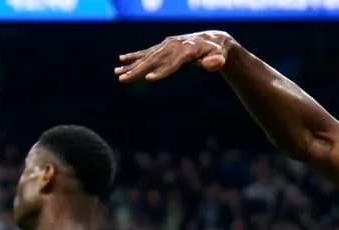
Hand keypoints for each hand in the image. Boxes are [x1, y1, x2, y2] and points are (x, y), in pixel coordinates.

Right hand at [116, 31, 234, 81]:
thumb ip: (216, 61)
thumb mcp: (220, 56)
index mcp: (187, 49)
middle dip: (138, 70)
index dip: (162, 71)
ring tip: (117, 73)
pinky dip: (135, 56)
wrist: (213, 40)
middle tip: (123, 80)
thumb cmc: (217, 52)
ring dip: (132, 66)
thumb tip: (213, 64)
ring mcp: (167, 44)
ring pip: (147, 56)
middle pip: (154, 59)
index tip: (149, 78)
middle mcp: (174, 45)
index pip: (172, 62)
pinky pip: (147, 52)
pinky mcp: (164, 46)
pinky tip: (122, 61)